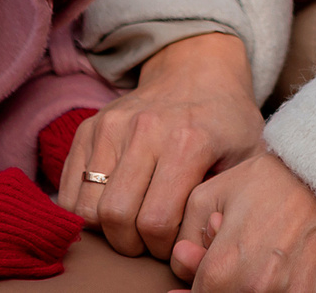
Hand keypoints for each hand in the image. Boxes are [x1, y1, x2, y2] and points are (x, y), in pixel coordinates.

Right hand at [58, 33, 265, 258]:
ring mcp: (112, 125)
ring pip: (85, 205)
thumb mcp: (247, 154)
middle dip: (129, 243)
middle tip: (146, 241)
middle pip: (115, 215)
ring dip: (103, 228)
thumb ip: (229, 197)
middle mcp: (145, 129)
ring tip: (128, 224)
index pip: (156, 220)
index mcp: (189, 140)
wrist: (198, 69)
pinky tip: (109, 207)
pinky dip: (82, 209)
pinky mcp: (90, 126)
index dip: (162, 246)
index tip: (173, 242)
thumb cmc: (226, 120)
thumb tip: (202, 240)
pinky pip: (68, 187)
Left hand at [169, 152, 315, 292]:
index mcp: (225, 268)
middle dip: (233, 285)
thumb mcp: (216, 191)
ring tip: (277, 264)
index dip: (204, 286)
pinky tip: (301, 272)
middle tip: (252, 260)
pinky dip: (297, 289)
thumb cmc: (277, 180)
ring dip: (264, 288)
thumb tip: (184, 264)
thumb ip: (188, 231)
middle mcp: (257, 289)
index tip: (220, 272)